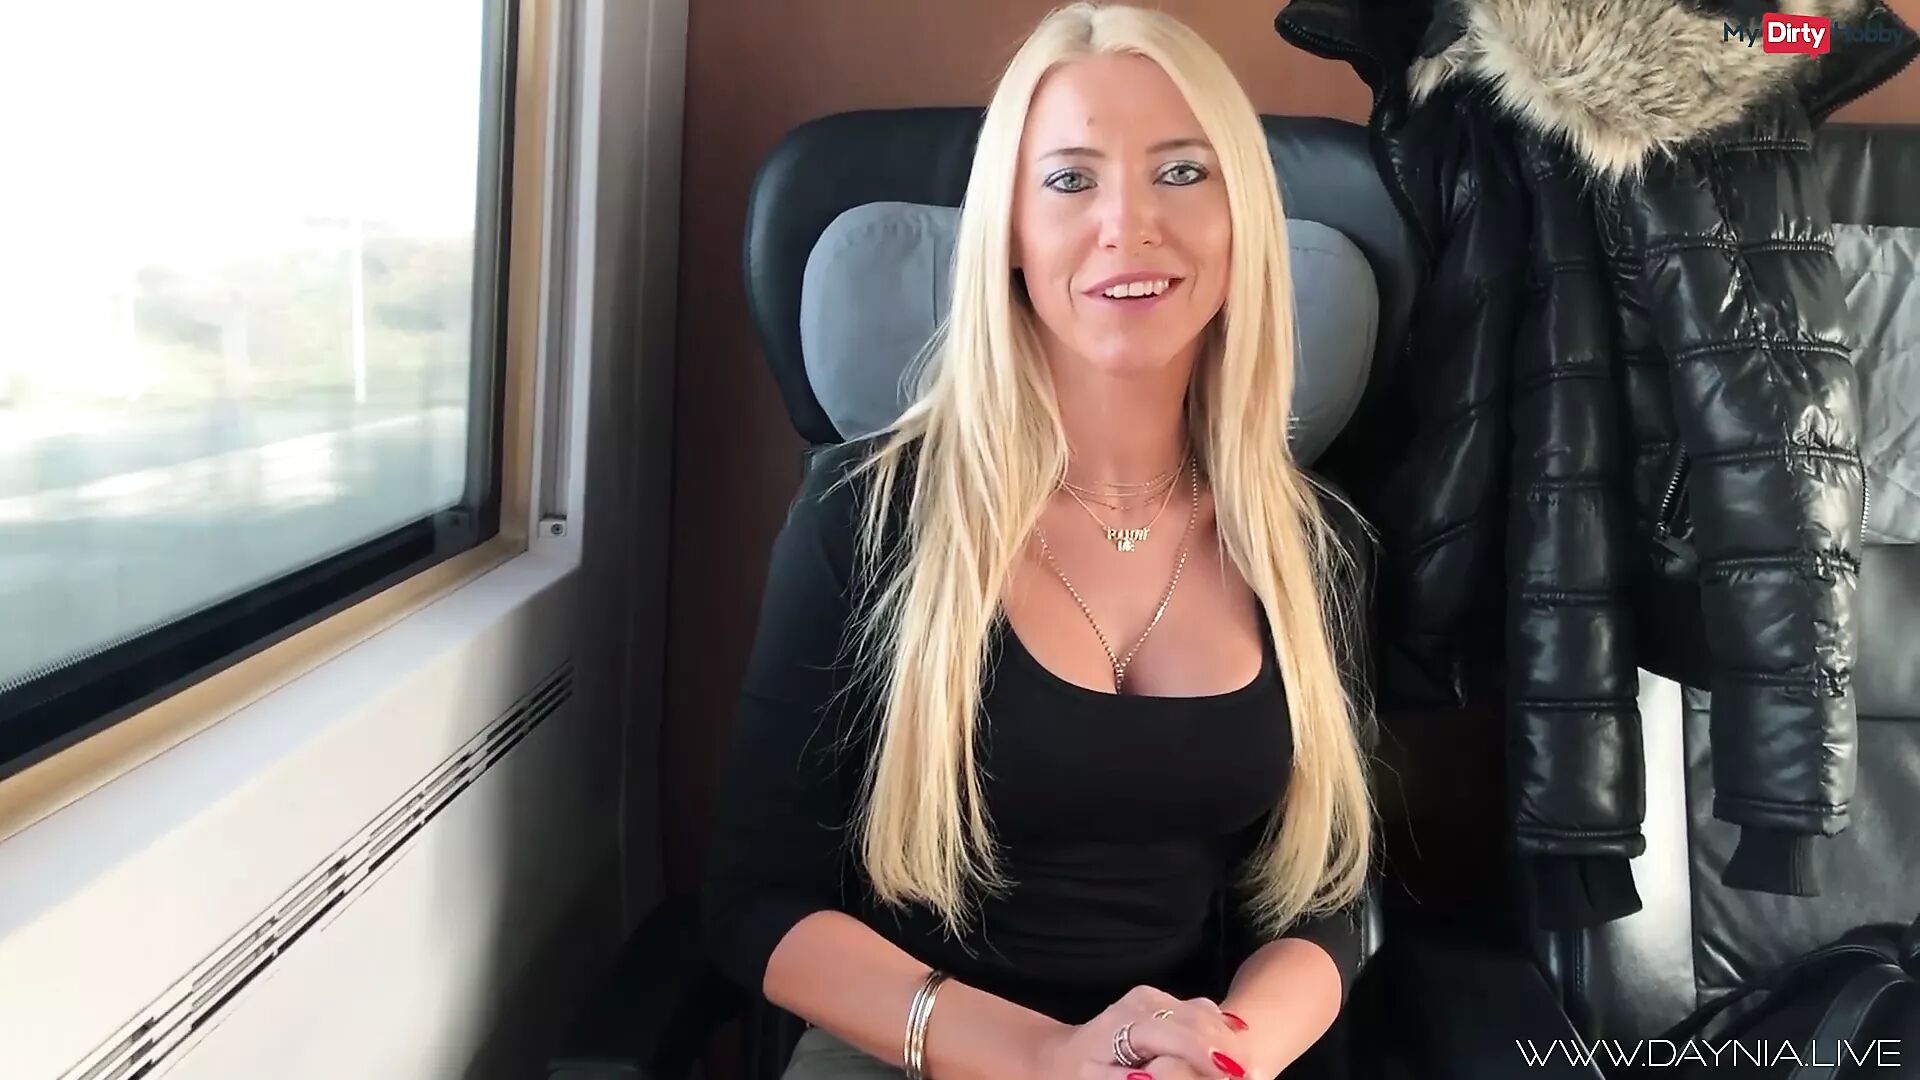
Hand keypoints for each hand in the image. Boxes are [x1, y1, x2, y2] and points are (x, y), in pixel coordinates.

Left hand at [1026, 985, 1253, 1079]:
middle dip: (1227, 1048)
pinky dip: (1222, 1031)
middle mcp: (1144, 1001)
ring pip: (1206, 1013)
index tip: (1234, 1073)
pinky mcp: (1168, 1001)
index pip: (1175, 1032)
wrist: (1065, 1055)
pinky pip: (1204, 1013)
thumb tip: (1156, 1076)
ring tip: (1246, 1069)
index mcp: (1124, 1022)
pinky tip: (1232, 1050)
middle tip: (1250, 1075)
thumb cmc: (1079, 1075)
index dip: (1206, 1052)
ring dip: (1228, 1039)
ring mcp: (1157, 997)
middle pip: (1198, 1020)